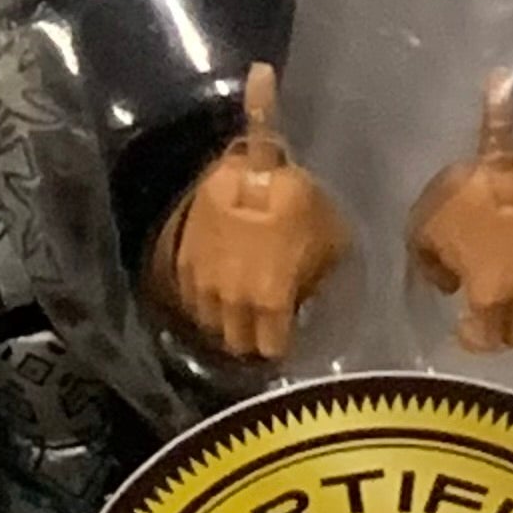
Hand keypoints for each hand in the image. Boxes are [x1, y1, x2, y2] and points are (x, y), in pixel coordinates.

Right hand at [154, 63, 350, 364]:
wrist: (248, 164)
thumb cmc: (301, 201)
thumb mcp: (330, 244)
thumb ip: (314, 282)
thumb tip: (303, 299)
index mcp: (271, 301)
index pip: (271, 348)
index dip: (282, 345)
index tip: (286, 337)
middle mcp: (232, 301)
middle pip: (237, 342)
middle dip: (252, 338)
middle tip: (262, 326)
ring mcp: (202, 283)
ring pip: (210, 324)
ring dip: (225, 320)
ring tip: (237, 309)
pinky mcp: (182, 262)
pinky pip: (191, 299)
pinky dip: (204, 299)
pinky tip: (216, 289)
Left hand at [408, 75, 512, 351]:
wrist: (510, 163)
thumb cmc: (460, 197)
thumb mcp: (422, 231)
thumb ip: (432, 268)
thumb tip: (450, 285)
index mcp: (490, 294)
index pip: (489, 340)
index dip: (475, 341)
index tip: (465, 330)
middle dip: (505, 331)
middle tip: (491, 317)